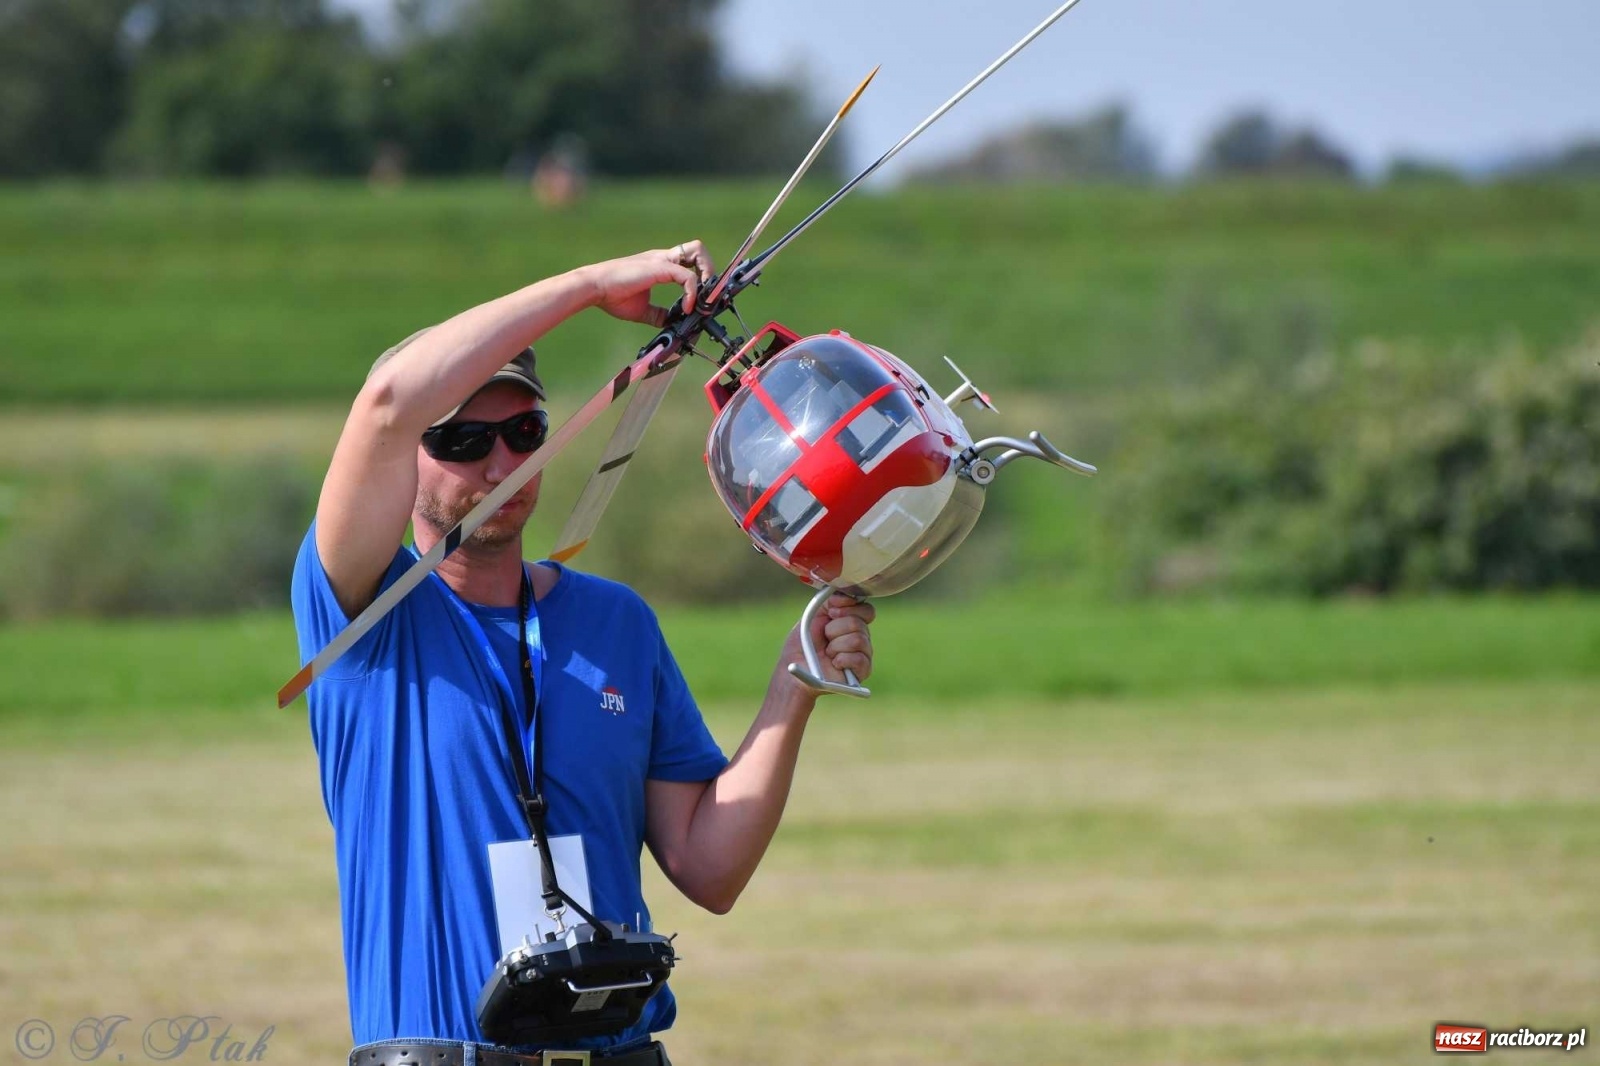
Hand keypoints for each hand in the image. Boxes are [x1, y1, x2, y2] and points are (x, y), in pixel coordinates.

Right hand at [584, 241, 716, 326]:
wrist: (594, 288)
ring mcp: (662, 260)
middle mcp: (663, 258)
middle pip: (698, 249)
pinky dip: (692, 293)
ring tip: (702, 299)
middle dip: (709, 270)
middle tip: (707, 294)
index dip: (701, 275)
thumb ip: (659, 314)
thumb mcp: (642, 309)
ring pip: (697, 253)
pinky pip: (687, 277)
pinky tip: (686, 308)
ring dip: (707, 275)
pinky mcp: (659, 268)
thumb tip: (671, 324)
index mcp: (660, 265)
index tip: (702, 298)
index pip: (689, 260)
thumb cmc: (612, 296)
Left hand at [781, 594, 875, 693]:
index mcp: (852, 622)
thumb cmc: (803, 643)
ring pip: (858, 639)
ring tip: (827, 653)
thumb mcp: (814, 614)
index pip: (866, 610)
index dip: (849, 607)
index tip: (831, 612)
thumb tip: (847, 595)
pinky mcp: (862, 671)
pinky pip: (860, 658)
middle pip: (859, 623)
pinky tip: (834, 663)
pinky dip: (841, 659)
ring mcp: (863, 654)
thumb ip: (830, 600)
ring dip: (835, 645)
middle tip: (825, 637)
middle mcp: (861, 637)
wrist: (796, 667)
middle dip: (834, 629)